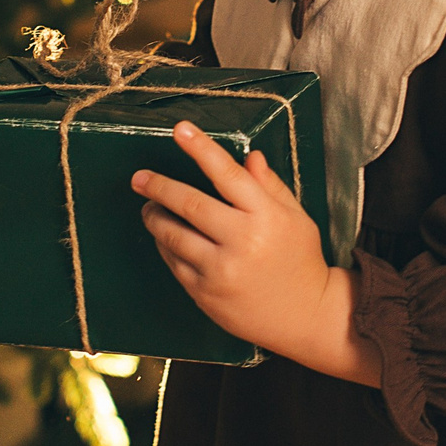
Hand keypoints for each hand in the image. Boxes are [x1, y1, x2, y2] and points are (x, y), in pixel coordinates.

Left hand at [132, 122, 379, 385]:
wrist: (306, 316)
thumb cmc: (301, 260)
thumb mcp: (296, 217)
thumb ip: (270, 186)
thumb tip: (249, 157)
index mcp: (267, 217)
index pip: (228, 174)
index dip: (201, 148)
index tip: (180, 129)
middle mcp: (243, 241)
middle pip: (189, 204)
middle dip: (159, 186)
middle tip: (140, 177)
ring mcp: (221, 270)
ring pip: (173, 235)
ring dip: (155, 216)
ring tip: (149, 206)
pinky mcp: (205, 293)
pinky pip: (174, 262)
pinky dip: (165, 244)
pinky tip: (165, 235)